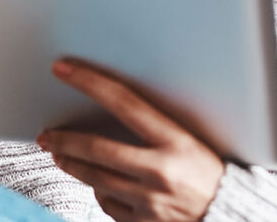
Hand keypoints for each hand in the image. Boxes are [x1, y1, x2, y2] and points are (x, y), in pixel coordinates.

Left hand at [37, 59, 224, 221]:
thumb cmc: (209, 173)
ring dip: (71, 164)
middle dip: (64, 140)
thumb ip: (155, 128)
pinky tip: (96, 185)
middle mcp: (160, 171)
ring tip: (59, 155)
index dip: (89, 82)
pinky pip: (108, 205)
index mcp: (175, 140)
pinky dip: (99, 192)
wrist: (230, 215)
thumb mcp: (189, 140)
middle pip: (97, 149)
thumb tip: (113, 111)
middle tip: (46, 134)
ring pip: (95, 179)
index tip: (63, 70)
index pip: (123, 102)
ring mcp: (150, 202)